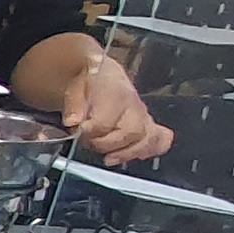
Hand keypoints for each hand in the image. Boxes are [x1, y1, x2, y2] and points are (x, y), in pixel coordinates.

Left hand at [56, 55, 175, 165]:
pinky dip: (150, 150)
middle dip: (108, 144)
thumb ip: (73, 105)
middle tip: (90, 142)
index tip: (81, 130)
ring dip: (127, 152)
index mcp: (115, 91)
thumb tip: (73, 122)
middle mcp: (134, 105)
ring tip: (109, 158)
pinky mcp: (149, 125)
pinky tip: (135, 155)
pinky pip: (161, 139)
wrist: (103, 75)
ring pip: (148, 139)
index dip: (93, 130)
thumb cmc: (89, 82)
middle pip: (131, 132)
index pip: (107, 120)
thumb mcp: (74, 86)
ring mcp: (144, 116)